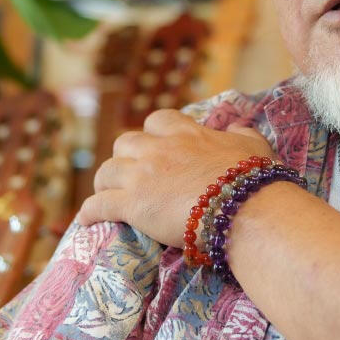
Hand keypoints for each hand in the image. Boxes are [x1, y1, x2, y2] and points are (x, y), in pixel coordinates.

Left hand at [76, 109, 274, 247]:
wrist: (242, 208)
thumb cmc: (252, 178)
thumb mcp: (254, 147)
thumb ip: (242, 134)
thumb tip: (239, 129)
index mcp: (186, 133)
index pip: (158, 120)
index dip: (154, 133)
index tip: (157, 145)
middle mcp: (158, 149)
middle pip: (125, 143)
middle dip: (126, 157)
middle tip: (133, 173)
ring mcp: (142, 176)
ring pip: (106, 171)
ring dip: (105, 182)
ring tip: (107, 194)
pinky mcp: (132, 205)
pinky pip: (98, 205)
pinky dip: (90, 212)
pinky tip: (86, 219)